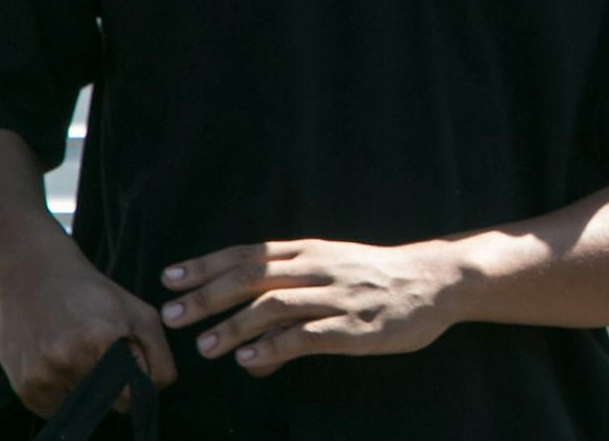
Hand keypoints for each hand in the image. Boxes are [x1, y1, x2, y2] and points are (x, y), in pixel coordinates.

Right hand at [0, 239, 176, 416]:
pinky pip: (55, 409)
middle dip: (112, 387)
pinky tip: (59, 361)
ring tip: (77, 351)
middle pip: (106, 404)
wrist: (33, 276)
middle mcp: (67, 361)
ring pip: (81, 408)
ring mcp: (42, 376)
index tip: (129, 361)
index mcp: (100, 341)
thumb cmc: (95, 294)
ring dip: (85, 389)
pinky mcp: (24, 388)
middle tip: (100, 353)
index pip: (131, 398)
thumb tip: (156, 391)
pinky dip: (63, 392)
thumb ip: (158, 356)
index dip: (136, 384)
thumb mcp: (140, 314)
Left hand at [158, 239, 462, 377]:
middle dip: (208, 295)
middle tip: (171, 315)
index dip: (207, 265)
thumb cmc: (379, 277)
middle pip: (254, 276)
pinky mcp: (355, 325)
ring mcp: (339, 296)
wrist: (438, 279)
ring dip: (235, 325)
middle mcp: (321, 268)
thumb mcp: (334, 273)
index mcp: (312, 250)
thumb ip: (290, 300)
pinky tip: (249, 358)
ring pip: (276, 304)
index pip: (250, 254)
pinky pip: (308, 335)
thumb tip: (246, 345)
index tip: (170, 278)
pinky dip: (275, 346)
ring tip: (204, 346)